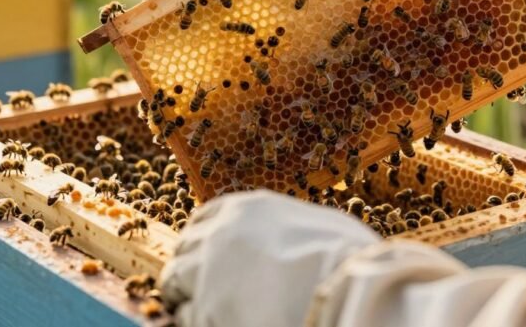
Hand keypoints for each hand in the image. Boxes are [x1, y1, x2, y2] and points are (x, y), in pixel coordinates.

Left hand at [160, 190, 378, 326]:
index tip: (208, 257)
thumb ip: (288, 228)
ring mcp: (208, 272)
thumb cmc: (350, 260)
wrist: (351, 292)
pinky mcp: (206, 311)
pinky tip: (222, 324)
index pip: (204, 219)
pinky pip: (186, 317)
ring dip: (187, 296)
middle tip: (208, 291)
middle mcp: (219, 234)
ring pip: (174, 281)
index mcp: (246, 209)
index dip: (204, 241)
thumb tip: (293, 243)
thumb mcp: (320, 226)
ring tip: (212, 312)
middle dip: (192, 269)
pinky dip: (196, 321)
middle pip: (185, 248)